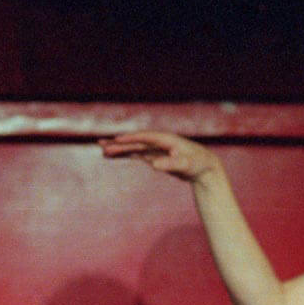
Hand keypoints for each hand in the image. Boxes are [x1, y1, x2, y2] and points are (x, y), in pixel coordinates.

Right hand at [99, 131, 219, 181]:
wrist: (203, 166)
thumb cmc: (197, 164)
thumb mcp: (186, 165)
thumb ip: (171, 164)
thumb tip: (154, 165)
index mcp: (166, 139)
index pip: (145, 137)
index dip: (131, 138)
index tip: (117, 140)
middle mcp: (158, 142)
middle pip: (135, 142)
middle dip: (118, 143)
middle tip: (100, 144)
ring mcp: (155, 149)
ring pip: (133, 148)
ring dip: (118, 149)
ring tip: (102, 150)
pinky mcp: (153, 156)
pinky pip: (136, 154)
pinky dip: (124, 155)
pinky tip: (112, 156)